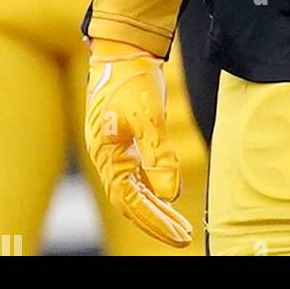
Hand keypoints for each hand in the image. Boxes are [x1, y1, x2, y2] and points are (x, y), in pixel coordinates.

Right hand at [84, 37, 193, 247]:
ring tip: (182, 227)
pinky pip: (139, 177)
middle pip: (131, 202)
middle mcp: (108, 158)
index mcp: (106, 154)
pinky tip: (170, 198)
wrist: (124, 51)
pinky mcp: (126, 144)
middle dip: (157, 222)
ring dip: (157, 210)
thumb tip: (171, 195)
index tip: (177, 234)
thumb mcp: (149, 115)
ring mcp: (115, 152)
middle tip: (184, 237)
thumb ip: (159, 155)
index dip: (153, 220)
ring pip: (135, 192)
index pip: (129, 200)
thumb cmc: (132, 79)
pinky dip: (154, 191)